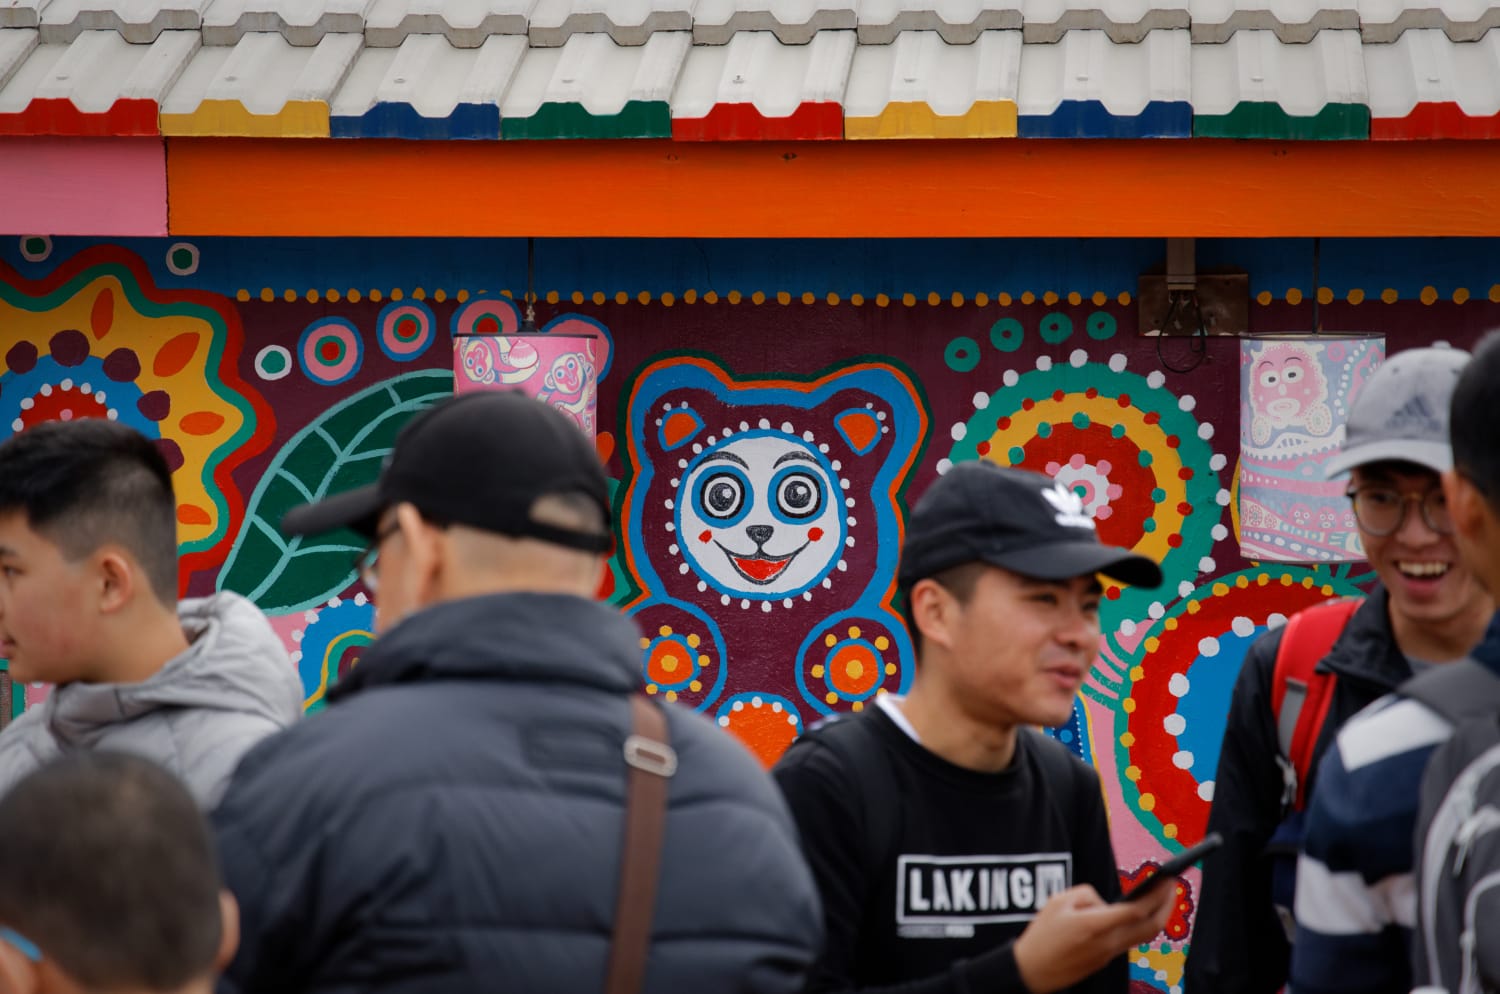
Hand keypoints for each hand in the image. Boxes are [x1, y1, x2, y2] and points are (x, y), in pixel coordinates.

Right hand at [1012, 883, 1174, 992]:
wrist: (1033, 970)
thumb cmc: (1042, 935)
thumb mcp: (1057, 902)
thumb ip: (1085, 894)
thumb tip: (1104, 901)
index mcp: (1096, 926)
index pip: (1136, 911)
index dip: (1156, 894)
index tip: (1165, 878)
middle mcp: (1108, 942)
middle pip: (1151, 927)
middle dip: (1166, 904)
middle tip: (1171, 885)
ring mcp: (1109, 954)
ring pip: (1144, 936)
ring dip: (1157, 915)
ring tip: (1160, 897)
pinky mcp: (1105, 959)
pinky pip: (1129, 940)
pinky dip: (1140, 924)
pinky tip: (1137, 912)